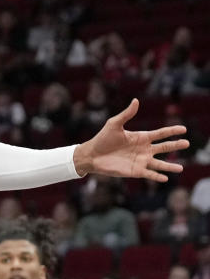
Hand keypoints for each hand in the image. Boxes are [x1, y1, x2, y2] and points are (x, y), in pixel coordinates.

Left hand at [74, 98, 188, 180]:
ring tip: (181, 168)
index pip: (160, 134)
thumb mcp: (114, 124)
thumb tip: (136, 100)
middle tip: (187, 143)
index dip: (171, 131)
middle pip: (164, 147)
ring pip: (159, 164)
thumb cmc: (102, 138)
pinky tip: (165, 178)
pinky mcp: (136, 171)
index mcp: (141, 137)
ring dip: (170, 166)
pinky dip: (157, 176)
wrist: (92, 154)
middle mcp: (144, 149)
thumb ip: (126, 114)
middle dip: (175, 145)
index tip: (183, 128)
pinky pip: (149, 174)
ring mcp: (141, 161)